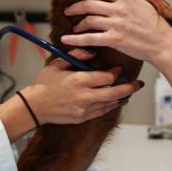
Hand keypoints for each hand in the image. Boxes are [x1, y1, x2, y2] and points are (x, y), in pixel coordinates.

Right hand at [21, 48, 143, 124]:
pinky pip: (102, 112)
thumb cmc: (44, 83)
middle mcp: (84, 96)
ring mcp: (84, 109)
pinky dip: (110, 106)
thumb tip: (93, 53)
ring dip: (122, 98)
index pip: (107, 78)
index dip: (116, 73)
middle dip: (129, 88)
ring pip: (111, 104)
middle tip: (137, 84)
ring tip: (128, 92)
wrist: (33, 106)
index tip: (118, 69)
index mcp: (79, 80)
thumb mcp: (58, 64)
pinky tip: (114, 101)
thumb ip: (77, 55)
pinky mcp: (82, 117)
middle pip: (115, 93)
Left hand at [60, 0, 171, 66]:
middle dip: (75, 7)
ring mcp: (116, 24)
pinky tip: (67, 39)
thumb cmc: (155, 26)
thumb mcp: (142, 4)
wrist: (162, 43)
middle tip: (68, 10)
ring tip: (76, 27)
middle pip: (90, 4)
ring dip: (79, 24)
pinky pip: (90, 38)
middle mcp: (119, 10)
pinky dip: (75, 39)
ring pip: (89, 20)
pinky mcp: (115, 39)